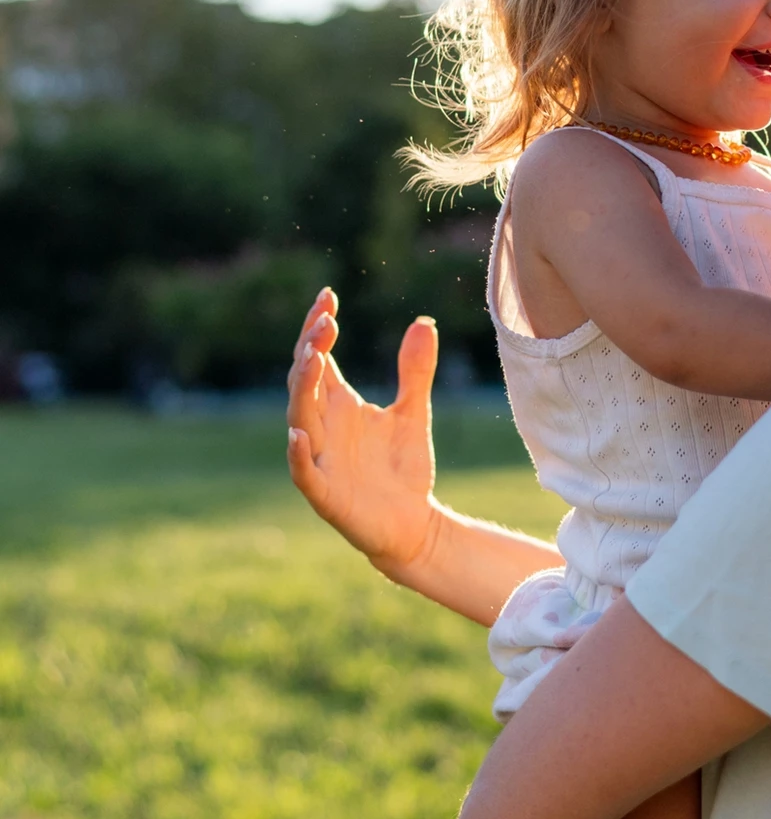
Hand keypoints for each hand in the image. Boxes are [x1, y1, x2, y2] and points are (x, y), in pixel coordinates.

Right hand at [286, 288, 441, 573]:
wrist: (413, 523)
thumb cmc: (403, 467)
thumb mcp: (414, 411)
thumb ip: (414, 370)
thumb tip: (423, 322)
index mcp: (338, 404)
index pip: (318, 358)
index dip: (318, 328)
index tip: (328, 295)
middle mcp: (322, 426)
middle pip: (304, 381)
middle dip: (311, 350)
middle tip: (325, 322)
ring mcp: (319, 457)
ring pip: (300, 417)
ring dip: (303, 389)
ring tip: (312, 358)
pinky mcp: (324, 491)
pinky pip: (304, 470)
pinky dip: (299, 451)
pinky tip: (300, 432)